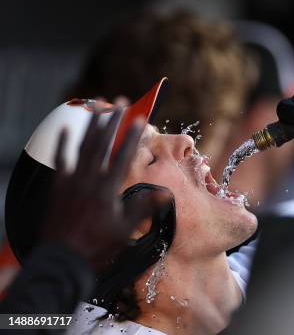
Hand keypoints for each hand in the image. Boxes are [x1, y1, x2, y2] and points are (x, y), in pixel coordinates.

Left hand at [41, 100, 171, 269]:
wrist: (63, 258)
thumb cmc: (97, 246)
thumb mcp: (126, 230)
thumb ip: (144, 208)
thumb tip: (167, 193)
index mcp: (107, 189)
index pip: (122, 156)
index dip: (132, 136)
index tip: (140, 118)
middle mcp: (89, 180)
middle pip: (102, 144)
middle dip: (112, 121)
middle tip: (120, 102)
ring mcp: (71, 181)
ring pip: (82, 146)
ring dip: (91, 125)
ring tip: (97, 106)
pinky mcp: (58, 186)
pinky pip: (60, 159)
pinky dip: (63, 142)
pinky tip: (64, 127)